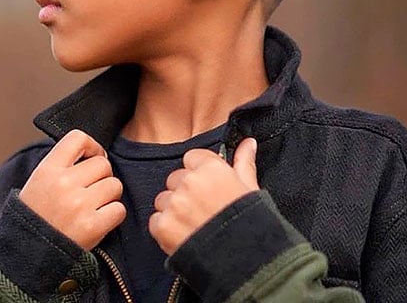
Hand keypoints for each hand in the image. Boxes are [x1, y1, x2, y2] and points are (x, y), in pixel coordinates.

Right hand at [19, 129, 125, 249]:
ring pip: (115, 185)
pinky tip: (98, 220)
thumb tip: (95, 151)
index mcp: (48, 170)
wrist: (25, 256)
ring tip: (93, 206)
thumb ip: (64, 163)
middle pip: (103, 164)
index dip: (92, 146)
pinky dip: (113, 215)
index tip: (91, 158)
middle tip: (90, 190)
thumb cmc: (36, 215)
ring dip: (109, 195)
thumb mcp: (40, 180)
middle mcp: (63, 184)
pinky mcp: (92, 227)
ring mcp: (78, 205)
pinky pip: (119, 209)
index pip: (79, 138)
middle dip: (101, 176)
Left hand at [149, 137, 258, 255]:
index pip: (191, 158)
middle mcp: (190, 182)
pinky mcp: (163, 226)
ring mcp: (175, 204)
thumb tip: (248, 142)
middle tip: (201, 210)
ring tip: (194, 226)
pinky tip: (184, 236)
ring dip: (173, 210)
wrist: (246, 264)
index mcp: (211, 169)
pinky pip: (155, 220)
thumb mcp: (250, 189)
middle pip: (175, 179)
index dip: (198, 173)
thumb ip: (244, 162)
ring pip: (163, 199)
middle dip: (184, 192)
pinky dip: (165, 229)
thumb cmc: (250, 224)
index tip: (207, 187)